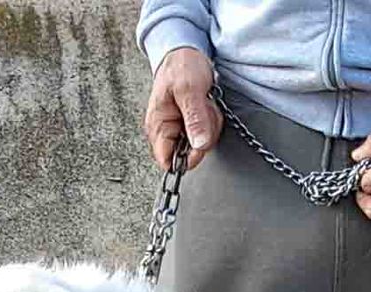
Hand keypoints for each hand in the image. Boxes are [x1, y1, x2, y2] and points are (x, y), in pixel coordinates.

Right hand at [143, 48, 222, 171]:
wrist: (186, 50)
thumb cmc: (181, 65)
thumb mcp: (189, 89)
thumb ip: (195, 118)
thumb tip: (198, 145)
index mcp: (158, 126)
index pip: (168, 161)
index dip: (186, 158)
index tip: (200, 140)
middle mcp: (167, 130)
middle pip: (189, 154)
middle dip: (203, 135)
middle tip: (203, 110)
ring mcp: (180, 127)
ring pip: (201, 143)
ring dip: (210, 124)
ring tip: (204, 103)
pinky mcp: (191, 123)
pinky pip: (206, 133)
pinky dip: (211, 120)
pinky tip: (207, 105)